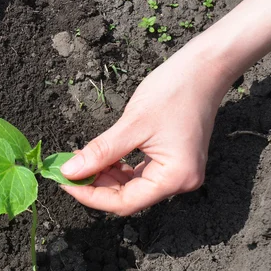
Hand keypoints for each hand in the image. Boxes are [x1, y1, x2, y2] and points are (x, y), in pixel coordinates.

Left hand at [60, 46, 231, 215]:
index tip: (65, 183)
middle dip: (96, 185)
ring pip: (131, 186)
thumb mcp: (132, 124)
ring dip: (104, 176)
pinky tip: (100, 157)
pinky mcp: (172, 161)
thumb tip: (70, 172)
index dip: (91, 196)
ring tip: (80, 160)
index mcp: (175, 178)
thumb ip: (101, 152)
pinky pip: (139, 174)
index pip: (125, 202)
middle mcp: (180, 182)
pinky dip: (118, 168)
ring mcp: (177, 173)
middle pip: (128, 197)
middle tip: (68, 170)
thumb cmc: (175, 90)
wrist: (205, 68)